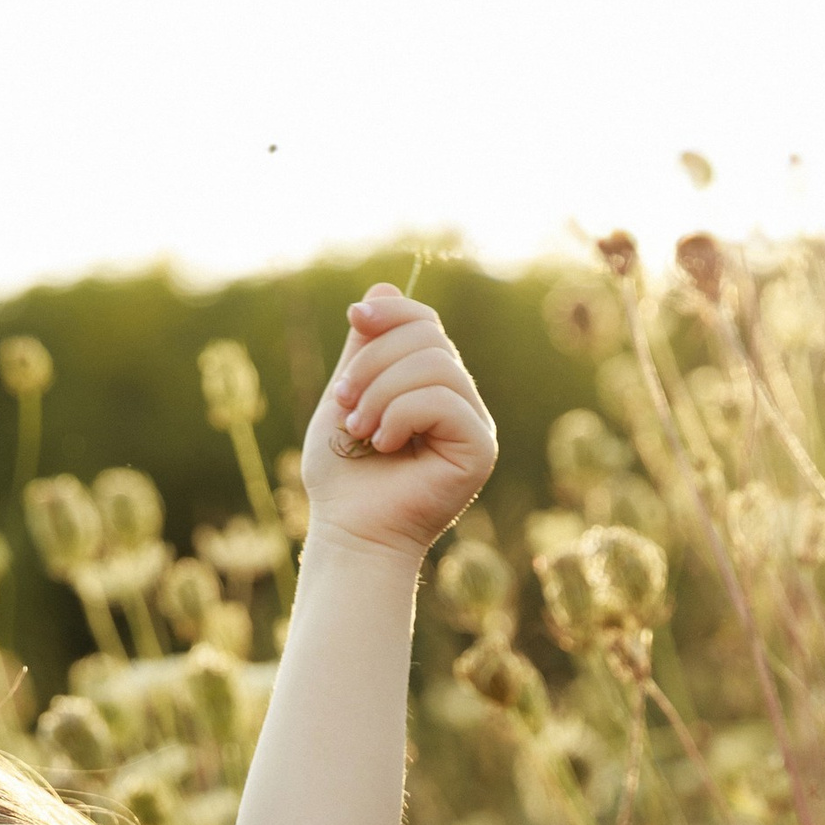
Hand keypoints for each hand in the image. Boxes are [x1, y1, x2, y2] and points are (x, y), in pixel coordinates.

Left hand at [299, 284, 497, 559]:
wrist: (350, 536)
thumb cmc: (343, 477)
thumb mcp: (346, 398)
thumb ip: (365, 349)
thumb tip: (384, 288)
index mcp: (432, 385)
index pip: (425, 323)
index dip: (392, 312)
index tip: (355, 318)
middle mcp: (460, 400)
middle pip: (429, 337)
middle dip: (375, 362)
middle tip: (345, 404)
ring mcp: (475, 424)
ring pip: (436, 364)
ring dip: (383, 392)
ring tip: (359, 429)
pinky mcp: (481, 448)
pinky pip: (445, 399)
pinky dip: (402, 414)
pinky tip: (384, 444)